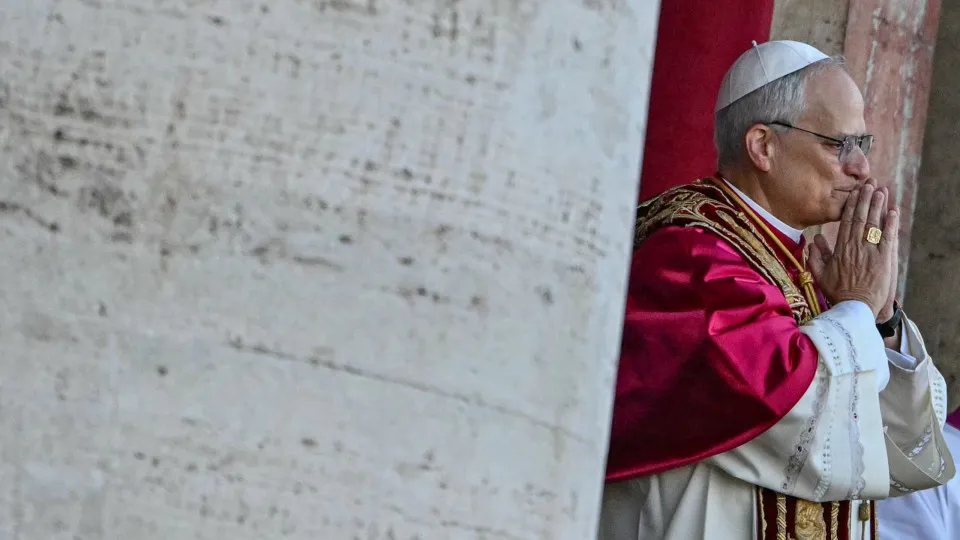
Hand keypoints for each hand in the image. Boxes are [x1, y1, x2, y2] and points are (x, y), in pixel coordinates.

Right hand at [808, 179, 898, 317]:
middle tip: (870, 183)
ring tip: (881, 190)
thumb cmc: (837, 293)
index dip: (851, 204)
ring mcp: (870, 252)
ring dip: (878, 206)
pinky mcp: (884, 259)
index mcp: (840, 249)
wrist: (854, 308)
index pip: (846, 221)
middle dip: (866, 199)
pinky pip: (888, 238)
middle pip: (861, 217)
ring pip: (874, 224)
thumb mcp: (820, 275)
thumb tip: (814, 240)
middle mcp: (855, 247)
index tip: (855, 192)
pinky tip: (893, 211)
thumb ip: (816, 256)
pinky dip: (891, 224)